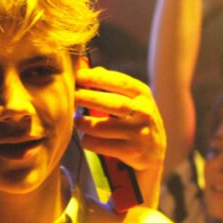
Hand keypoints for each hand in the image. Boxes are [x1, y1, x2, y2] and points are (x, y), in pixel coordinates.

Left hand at [74, 67, 165, 205]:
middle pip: (110, 103)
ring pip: (100, 127)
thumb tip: (83, 66)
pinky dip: (87, 141)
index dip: (94, 78)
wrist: (152, 157)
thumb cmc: (132, 122)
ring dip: (82, 123)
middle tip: (70, 97)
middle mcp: (145, 113)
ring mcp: (141, 134)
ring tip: (77, 120)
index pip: (118, 81)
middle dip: (85, 98)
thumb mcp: (129, 101)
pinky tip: (87, 138)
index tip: (76, 77)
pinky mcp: (132, 153)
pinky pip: (98, 144)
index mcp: (143, 95)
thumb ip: (109, 84)